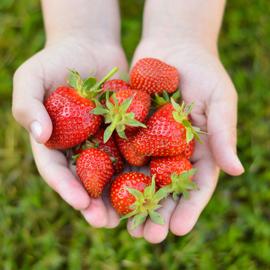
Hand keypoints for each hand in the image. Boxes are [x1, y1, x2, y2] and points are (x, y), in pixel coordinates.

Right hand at [12, 36, 127, 227]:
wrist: (88, 45)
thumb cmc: (56, 60)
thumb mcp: (31, 77)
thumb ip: (28, 105)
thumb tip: (39, 135)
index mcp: (55, 141)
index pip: (57, 170)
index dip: (66, 188)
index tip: (80, 202)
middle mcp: (80, 146)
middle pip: (85, 180)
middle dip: (95, 202)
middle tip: (107, 222)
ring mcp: (103, 140)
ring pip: (112, 172)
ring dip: (120, 195)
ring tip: (131, 214)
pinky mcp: (125, 130)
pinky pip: (132, 150)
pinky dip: (140, 167)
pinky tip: (151, 183)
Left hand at [126, 38, 243, 242]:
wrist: (173, 44)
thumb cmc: (203, 70)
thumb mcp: (219, 100)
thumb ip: (223, 134)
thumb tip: (237, 170)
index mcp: (198, 148)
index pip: (195, 185)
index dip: (189, 208)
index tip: (178, 229)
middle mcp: (173, 150)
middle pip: (166, 188)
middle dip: (158, 213)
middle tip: (147, 237)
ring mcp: (150, 141)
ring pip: (141, 177)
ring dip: (133, 202)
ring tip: (124, 226)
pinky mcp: (129, 129)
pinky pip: (120, 153)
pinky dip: (113, 172)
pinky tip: (103, 191)